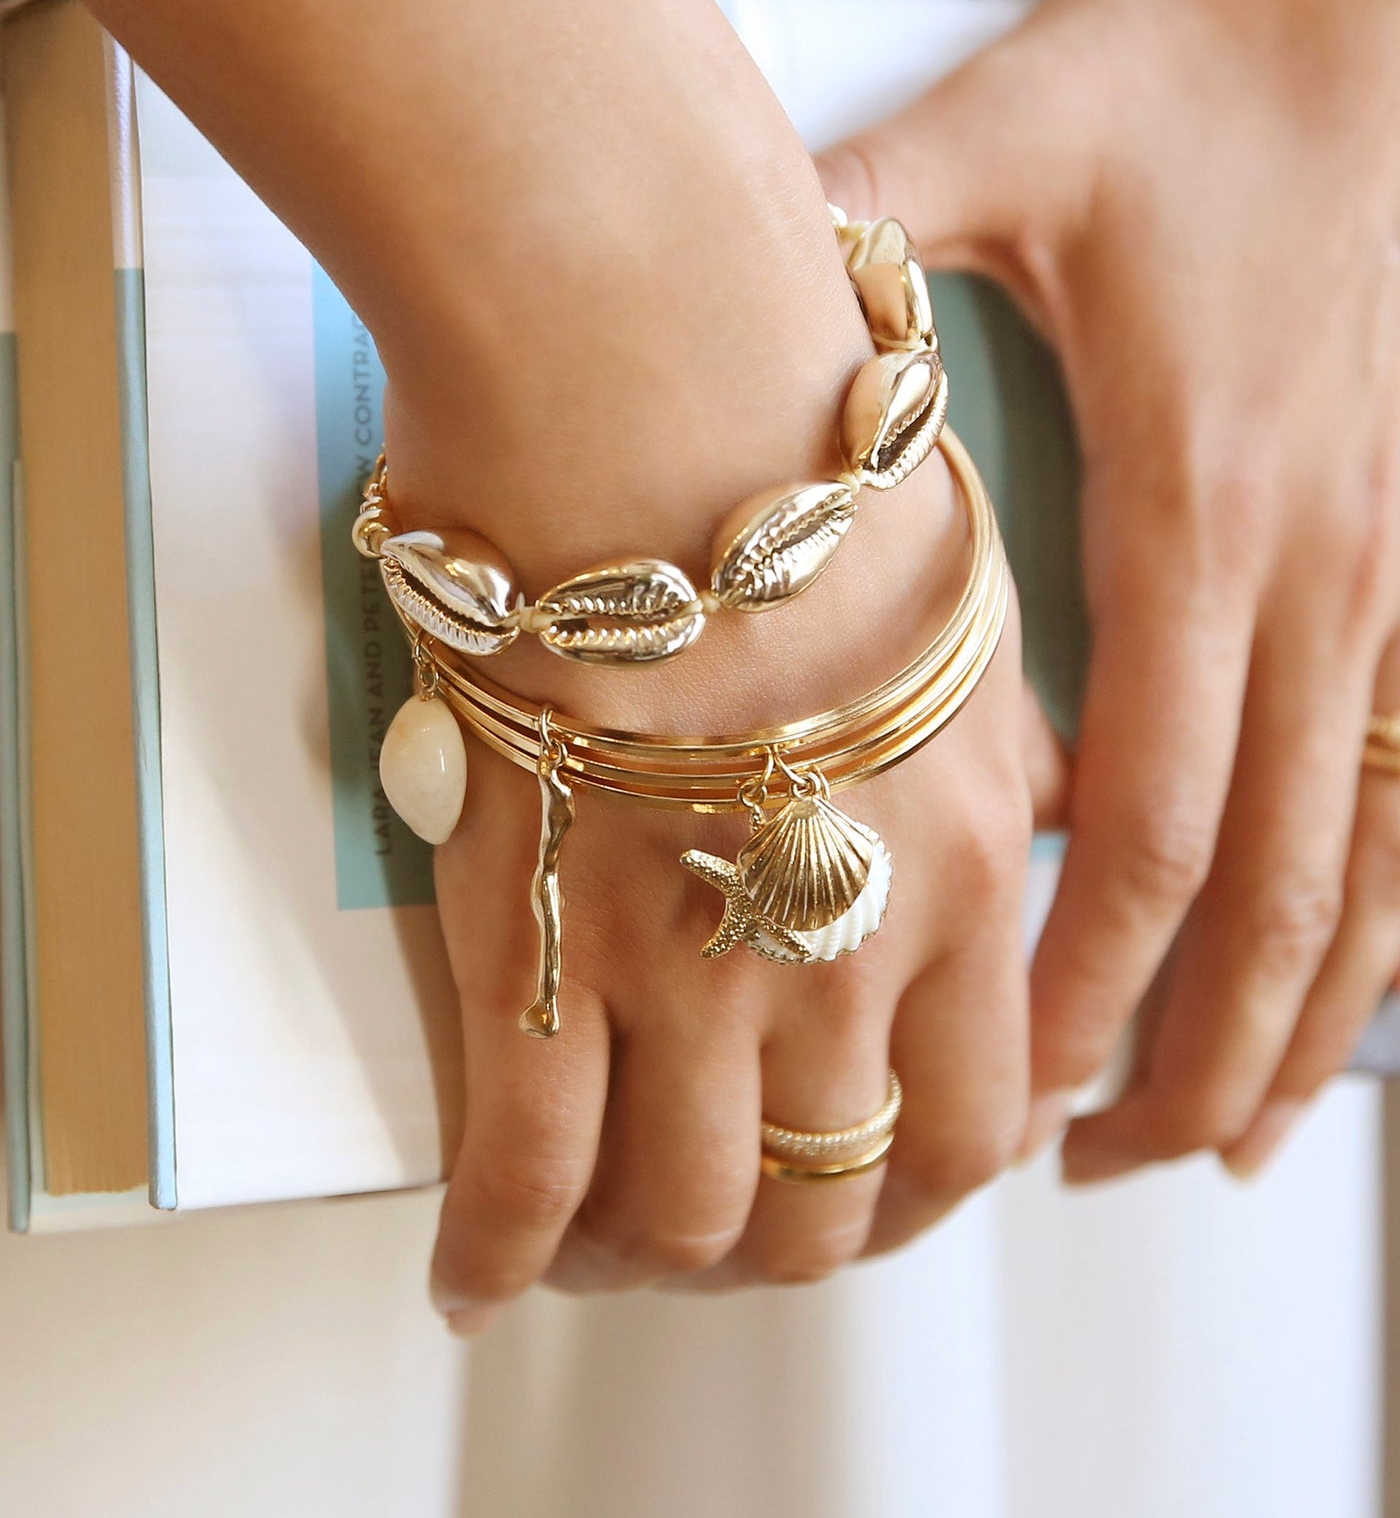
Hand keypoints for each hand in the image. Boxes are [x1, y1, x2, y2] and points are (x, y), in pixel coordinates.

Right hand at [384, 263, 1037, 1329]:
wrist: (653, 359)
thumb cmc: (792, 443)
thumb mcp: (965, 599)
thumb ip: (1001, 740)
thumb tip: (1032, 804)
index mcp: (967, 856)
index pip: (978, 1117)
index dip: (916, 1184)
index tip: (863, 1177)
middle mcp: (853, 932)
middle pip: (838, 1192)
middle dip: (782, 1241)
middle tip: (724, 1225)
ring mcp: (694, 944)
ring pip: (691, 1209)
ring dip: (646, 1260)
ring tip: (599, 1241)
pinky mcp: (545, 926)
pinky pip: (525, 1163)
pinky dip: (498, 1249)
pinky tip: (475, 1272)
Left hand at [819, 0, 1399, 1180]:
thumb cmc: (1196, 68)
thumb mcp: (1001, 132)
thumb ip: (845, 230)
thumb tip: (684, 293)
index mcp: (1197, 493)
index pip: (1151, 801)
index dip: (1084, 969)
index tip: (1014, 1079)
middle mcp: (1318, 559)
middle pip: (1268, 874)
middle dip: (1182, 1043)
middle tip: (1086, 1163)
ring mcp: (1394, 558)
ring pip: (1372, 849)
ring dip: (1297, 1010)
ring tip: (1214, 1131)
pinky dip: (1384, 901)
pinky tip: (1342, 974)